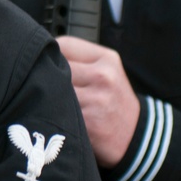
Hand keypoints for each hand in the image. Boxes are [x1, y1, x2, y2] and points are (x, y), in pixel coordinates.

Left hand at [56, 36, 139, 167]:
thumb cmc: (115, 100)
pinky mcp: (87, 121)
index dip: (51, 53)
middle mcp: (102, 76)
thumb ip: (82, 60)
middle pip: (56, 65)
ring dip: (48, 94)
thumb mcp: (108, 72)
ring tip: (52, 99)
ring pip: (53, 88)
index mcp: (107, 59)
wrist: (135, 136)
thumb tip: (45, 53)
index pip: (64, 44)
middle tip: (46, 82)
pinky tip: (58, 113)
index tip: (48, 61)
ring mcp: (95, 99)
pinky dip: (53, 110)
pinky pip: (58, 109)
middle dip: (48, 73)